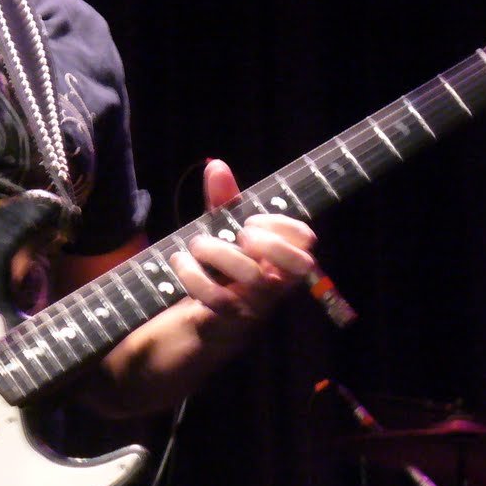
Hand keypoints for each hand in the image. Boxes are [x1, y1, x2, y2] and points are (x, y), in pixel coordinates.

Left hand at [167, 158, 316, 318]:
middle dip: (264, 241)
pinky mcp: (231, 318)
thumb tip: (217, 166)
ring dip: (217, 251)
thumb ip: (225, 200)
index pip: (306, 239)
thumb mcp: (226, 230)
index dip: (279, 225)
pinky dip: (192, 274)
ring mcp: (258, 303)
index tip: (251, 222)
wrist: (207, 315)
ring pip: (252, 276)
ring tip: (197, 245)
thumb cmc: (225, 267)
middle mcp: (279, 283)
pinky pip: (217, 297)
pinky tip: (179, 261)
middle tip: (238, 237)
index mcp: (284, 259)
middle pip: (295, 261)